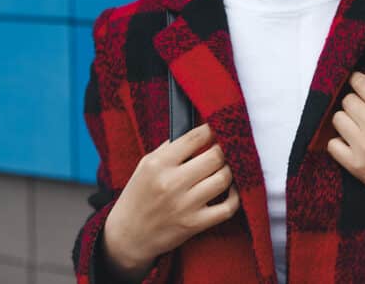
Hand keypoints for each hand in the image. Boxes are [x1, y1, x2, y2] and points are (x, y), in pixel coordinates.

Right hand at [103, 123, 240, 279]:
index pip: (195, 137)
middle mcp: (172, 183)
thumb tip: (200, 132)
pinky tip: (231, 189)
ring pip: (224, 178)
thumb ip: (171, 148)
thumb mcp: (146, 165)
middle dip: (224, 150)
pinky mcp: (194, 224)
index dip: (212, 129)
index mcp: (158, 164)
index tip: (217, 129)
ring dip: (229, 170)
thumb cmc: (139, 195)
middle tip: (224, 149)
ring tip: (225, 167)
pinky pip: (227, 208)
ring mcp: (184, 205)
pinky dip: (235, 197)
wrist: (128, 235)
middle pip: (215, 157)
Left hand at [326, 72, 364, 241]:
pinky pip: (332, 145)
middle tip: (364, 111)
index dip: (358, 81)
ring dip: (346, 121)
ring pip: (337, 119)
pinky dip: (339, 143)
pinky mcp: (356, 166)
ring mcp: (364, 147)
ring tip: (358, 128)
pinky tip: (351, 145)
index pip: (361, 84)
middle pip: (347, 100)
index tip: (358, 84)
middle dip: (355, 103)